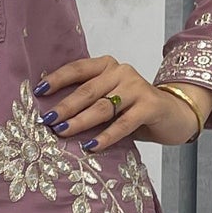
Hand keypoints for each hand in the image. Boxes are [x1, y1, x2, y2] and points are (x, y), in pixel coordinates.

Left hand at [32, 54, 204, 149]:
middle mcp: (122, 72)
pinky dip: (105, 136)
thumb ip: (89, 101)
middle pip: (87, 90)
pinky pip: (122, 123)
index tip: (37, 92)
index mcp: (107, 65)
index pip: (77, 69)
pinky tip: (91, 147)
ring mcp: (137, 88)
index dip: (56, 80)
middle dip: (64, 107)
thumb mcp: (110, 99)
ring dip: (80, 122)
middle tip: (46, 121)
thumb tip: (52, 118)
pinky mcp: (150, 106)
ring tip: (61, 133)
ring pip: (102, 107)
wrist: (174, 114)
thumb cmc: (133, 109)